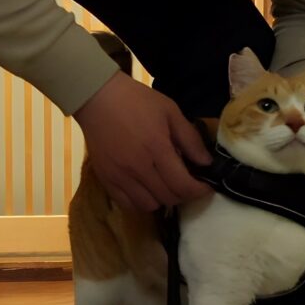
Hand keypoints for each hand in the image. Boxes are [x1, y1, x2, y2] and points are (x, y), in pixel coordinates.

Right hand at [73, 71, 212, 211]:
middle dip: (184, 195)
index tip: (205, 187)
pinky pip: (128, 204)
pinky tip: (147, 189)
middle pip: (168, 198)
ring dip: (163, 199)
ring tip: (166, 186)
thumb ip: (190, 139)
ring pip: (149, 206)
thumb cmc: (137, 101)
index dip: (199, 191)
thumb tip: (207, 164)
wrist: (98, 98)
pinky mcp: (106, 180)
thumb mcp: (171, 112)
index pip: (183, 185)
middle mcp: (138, 167)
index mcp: (157, 148)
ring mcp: (120, 176)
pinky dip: (141, 202)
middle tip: (188, 184)